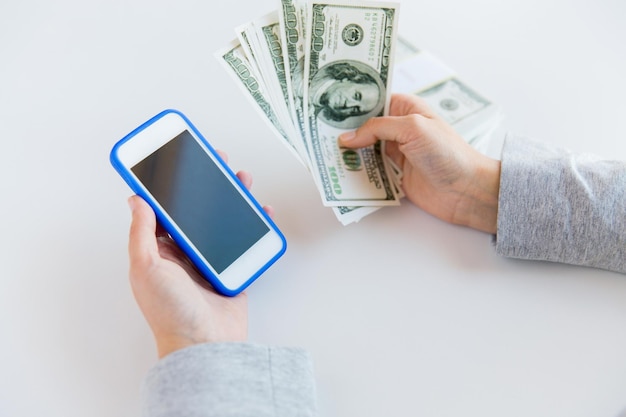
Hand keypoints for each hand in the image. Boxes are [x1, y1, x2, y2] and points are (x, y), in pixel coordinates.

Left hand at [127, 152, 273, 357]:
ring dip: (233, 199)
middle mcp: (184, 252)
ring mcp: (209, 260)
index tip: (179, 161)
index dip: (172, 184)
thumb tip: (136, 199)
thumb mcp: (146, 268)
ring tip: (241, 180)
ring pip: (222, 220)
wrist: (204, 344)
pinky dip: (254, 225)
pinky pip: (243, 241)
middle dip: (207, 184)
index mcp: (160, 249)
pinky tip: (261, 212)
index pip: (165, 208)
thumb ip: (142, 232)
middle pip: (197, 210)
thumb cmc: (170, 311)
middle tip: (216, 162)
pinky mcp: (231, 269)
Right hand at [339, 93, 500, 232]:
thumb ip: (377, 129)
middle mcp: (398, 130)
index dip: (352, 103)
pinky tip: (339, 173)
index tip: (328, 106)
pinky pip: (369, 173)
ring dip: (347, 154)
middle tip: (317, 134)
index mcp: (405, 109)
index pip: (372, 101)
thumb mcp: (413, 128)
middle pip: (363, 128)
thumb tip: (347, 137)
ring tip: (323, 154)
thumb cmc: (448, 153)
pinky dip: (356, 174)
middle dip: (344, 131)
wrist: (466, 190)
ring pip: (363, 151)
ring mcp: (395, 154)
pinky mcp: (394, 176)